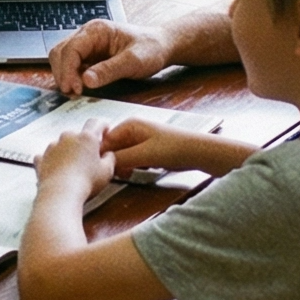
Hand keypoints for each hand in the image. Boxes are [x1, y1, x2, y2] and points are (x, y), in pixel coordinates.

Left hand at [35, 125, 116, 203]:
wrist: (60, 193)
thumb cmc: (86, 182)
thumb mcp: (107, 172)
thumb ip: (110, 159)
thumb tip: (108, 155)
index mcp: (86, 138)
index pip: (95, 123)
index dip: (101, 126)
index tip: (104, 131)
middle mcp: (68, 137)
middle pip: (77, 135)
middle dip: (82, 144)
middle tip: (88, 158)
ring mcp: (52, 146)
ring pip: (61, 144)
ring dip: (66, 152)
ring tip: (72, 169)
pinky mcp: (41, 158)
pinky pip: (47, 156)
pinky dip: (51, 161)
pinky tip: (56, 171)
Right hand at [49, 19, 178, 93]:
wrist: (161, 46)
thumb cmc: (150, 49)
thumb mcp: (134, 62)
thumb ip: (109, 70)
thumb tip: (86, 80)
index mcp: (96, 30)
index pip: (70, 49)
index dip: (68, 70)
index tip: (75, 88)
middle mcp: (87, 34)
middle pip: (60, 52)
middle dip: (62, 73)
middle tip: (72, 93)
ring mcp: (87, 44)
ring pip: (62, 58)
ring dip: (64, 75)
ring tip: (75, 91)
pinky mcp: (89, 55)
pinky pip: (71, 64)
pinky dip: (70, 76)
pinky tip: (80, 87)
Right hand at [101, 120, 236, 175]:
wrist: (198, 153)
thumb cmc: (174, 148)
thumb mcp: (144, 154)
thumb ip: (121, 158)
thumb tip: (102, 163)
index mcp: (129, 125)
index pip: (105, 140)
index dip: (102, 155)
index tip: (101, 170)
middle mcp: (132, 130)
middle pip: (112, 148)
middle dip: (113, 162)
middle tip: (116, 175)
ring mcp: (139, 140)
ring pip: (121, 155)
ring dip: (122, 166)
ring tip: (127, 174)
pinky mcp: (147, 150)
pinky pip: (131, 159)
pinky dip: (131, 167)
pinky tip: (135, 173)